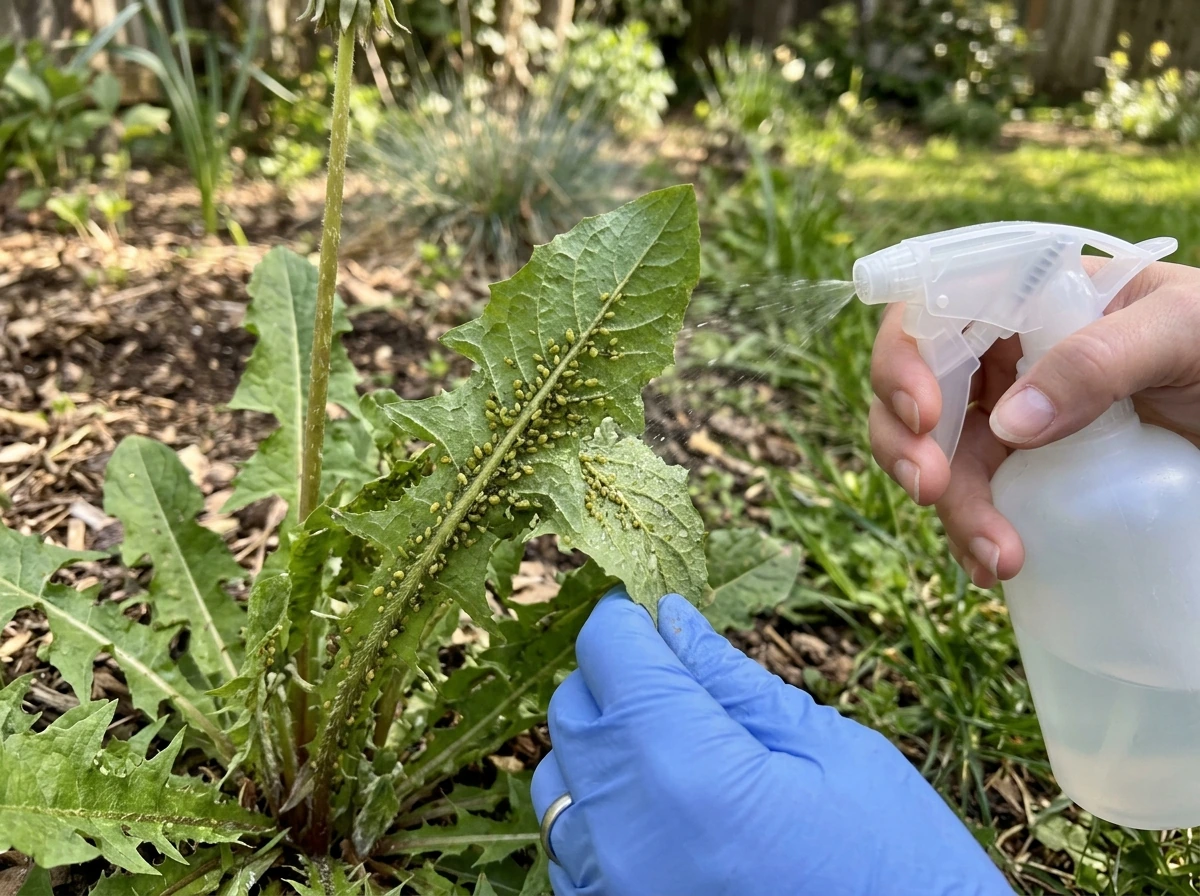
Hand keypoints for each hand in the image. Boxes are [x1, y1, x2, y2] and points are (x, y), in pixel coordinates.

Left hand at [531, 589, 1012, 895]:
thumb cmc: (898, 867)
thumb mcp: (833, 755)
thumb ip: (736, 684)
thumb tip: (675, 622)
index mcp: (685, 768)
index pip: (608, 652)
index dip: (631, 623)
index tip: (656, 619)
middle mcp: (625, 833)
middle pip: (573, 713)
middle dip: (619, 683)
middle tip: (680, 688)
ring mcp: (609, 892)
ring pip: (557, 783)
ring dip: (603, 753)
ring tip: (677, 761)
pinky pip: (569, 852)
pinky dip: (603, 819)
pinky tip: (668, 822)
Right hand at [869, 260, 1199, 586]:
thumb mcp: (1184, 333)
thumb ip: (1100, 359)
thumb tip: (1010, 422)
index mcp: (1029, 299)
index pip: (932, 311)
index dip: (904, 357)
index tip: (924, 412)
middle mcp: (1007, 356)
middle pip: (914, 389)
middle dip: (906, 442)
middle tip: (929, 489)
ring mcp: (1015, 416)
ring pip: (937, 455)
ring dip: (948, 506)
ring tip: (994, 558)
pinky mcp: (1031, 471)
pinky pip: (976, 500)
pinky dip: (972, 536)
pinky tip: (996, 567)